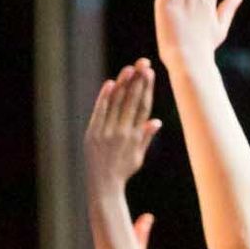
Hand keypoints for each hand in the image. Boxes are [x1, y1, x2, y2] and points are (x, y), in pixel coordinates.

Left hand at [86, 61, 163, 199]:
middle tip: (143, 63)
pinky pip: (99, 111)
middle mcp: (122, 132)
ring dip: (123, 84)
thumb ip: (146, 137)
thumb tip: (156, 121)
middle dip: (138, 80)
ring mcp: (107, 132)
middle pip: (132, 101)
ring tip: (129, 68)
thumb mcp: (138, 156)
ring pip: (116, 103)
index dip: (147, 89)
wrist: (104, 185)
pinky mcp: (93, 133)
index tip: (150, 73)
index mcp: (135, 136)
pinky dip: (104, 97)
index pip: (143, 107)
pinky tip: (110, 83)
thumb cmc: (123, 170)